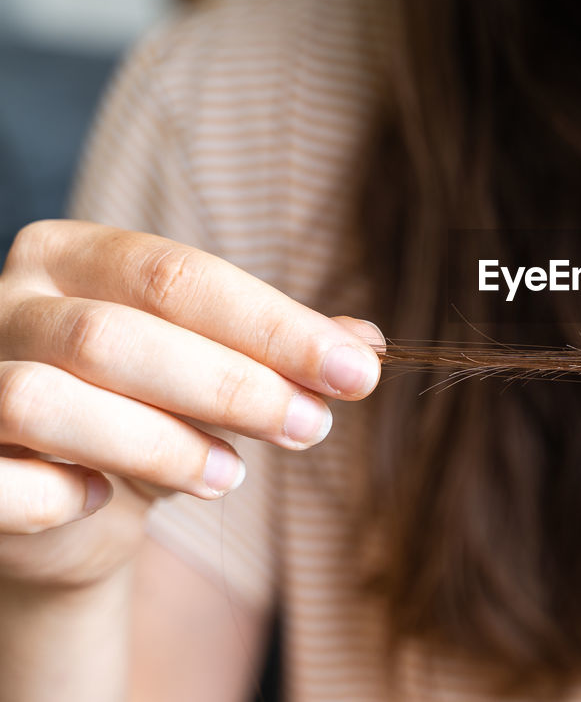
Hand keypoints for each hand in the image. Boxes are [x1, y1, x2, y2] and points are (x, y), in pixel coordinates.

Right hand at [0, 220, 383, 589]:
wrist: (57, 504)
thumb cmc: (144, 414)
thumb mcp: (217, 374)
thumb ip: (280, 353)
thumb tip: (365, 345)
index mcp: (72, 255)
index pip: (177, 275)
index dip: (273, 326)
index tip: (356, 373)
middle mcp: (8, 303)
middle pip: (117, 333)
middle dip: (231, 384)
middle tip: (312, 427)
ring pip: (48, 399)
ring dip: (157, 443)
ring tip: (231, 476)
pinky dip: (55, 494)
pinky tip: (106, 501)